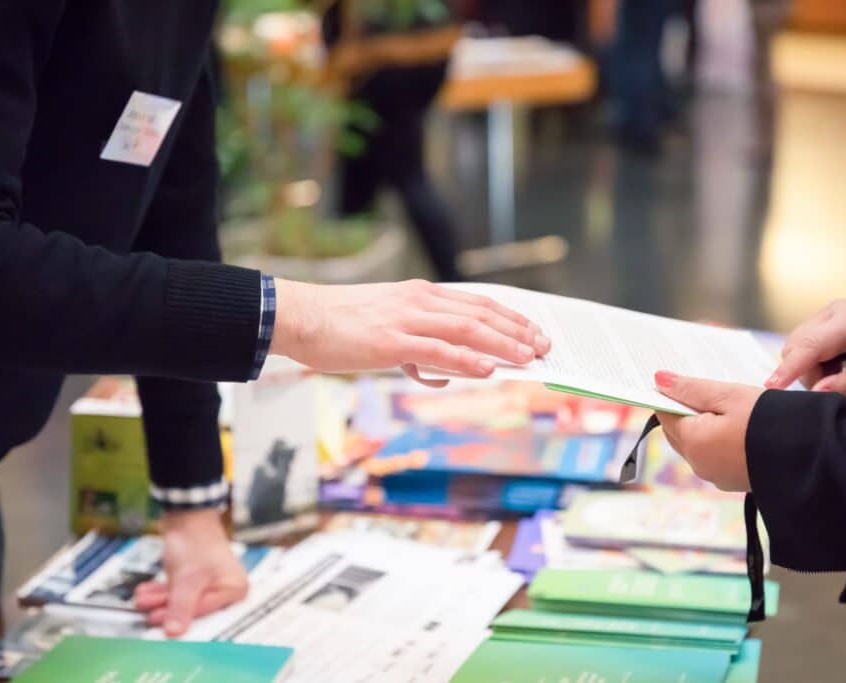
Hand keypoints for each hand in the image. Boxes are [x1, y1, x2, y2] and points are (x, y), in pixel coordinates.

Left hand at [134, 509, 247, 636]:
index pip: (205, 612)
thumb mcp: (188, 578)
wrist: (186, 514)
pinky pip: (177, 591)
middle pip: (193, 609)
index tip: (158, 621)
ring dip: (159, 600)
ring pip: (181, 601)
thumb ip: (181, 606)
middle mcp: (225, 588)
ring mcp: (209, 583)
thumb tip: (174, 632)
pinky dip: (161, 592)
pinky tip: (146, 591)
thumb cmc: (197, 541)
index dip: (181, 617)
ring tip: (142, 598)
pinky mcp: (194, 578)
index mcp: (235, 589)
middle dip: (166, 608)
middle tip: (147, 610)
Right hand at [270, 279, 550, 384]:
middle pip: (481, 313)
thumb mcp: (385, 329)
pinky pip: (437, 349)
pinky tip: (488, 369)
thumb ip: (416, 349)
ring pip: (467, 329)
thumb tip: (437, 374)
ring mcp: (407, 319)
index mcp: (420, 295)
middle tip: (544, 346)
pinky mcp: (392, 340)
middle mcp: (420, 301)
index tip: (533, 331)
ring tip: (528, 358)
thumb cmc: (339, 325)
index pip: (476, 302)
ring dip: (502, 344)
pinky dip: (466, 359)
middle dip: (517, 330)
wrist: (301, 316)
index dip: (509, 317)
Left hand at [654, 371, 763, 491]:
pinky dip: (718, 439)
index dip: (671, 395)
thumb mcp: (730, 396)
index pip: (665, 414)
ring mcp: (716, 476)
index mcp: (693, 443)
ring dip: (703, 425)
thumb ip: (692, 389)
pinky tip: (737, 424)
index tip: (681, 380)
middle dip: (686, 410)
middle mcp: (699, 464)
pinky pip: (715, 455)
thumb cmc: (770, 421)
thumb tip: (658, 380)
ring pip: (697, 444)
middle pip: (678, 431)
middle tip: (703, 388)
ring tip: (724, 403)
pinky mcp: (733, 480)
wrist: (812, 457)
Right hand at [765, 299, 845, 399]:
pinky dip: (809, 364)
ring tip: (837, 374)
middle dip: (807, 373)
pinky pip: (798, 348)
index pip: (813, 345)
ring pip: (794, 348)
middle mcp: (834, 310)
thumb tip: (816, 391)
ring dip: (808, 369)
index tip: (772, 385)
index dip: (791, 367)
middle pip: (797, 346)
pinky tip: (831, 366)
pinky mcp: (816, 323)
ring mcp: (823, 314)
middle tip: (834, 385)